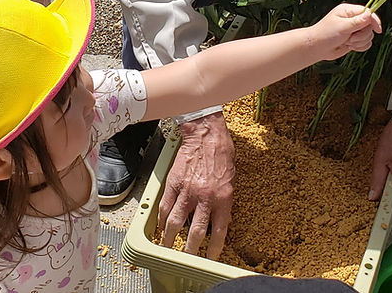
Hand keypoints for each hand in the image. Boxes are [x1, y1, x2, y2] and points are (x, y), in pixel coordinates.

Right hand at [158, 112, 234, 258]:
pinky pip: (165, 207)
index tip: (210, 258)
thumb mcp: (230, 180)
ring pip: (176, 223)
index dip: (214, 248)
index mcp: (223, 198)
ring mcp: (187, 192)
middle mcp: (205, 198)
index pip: (219, 231)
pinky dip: (162, 220)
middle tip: (187, 259)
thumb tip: (215, 218)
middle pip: (196, 233)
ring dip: (171, 239)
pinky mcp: (173, 184)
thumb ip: (222, 200)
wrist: (205, 133)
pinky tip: (161, 227)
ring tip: (168, 248)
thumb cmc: (221, 152)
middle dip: (191, 250)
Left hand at [309, 4, 380, 59]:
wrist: (317, 48)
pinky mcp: (354, 40)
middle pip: (369, 26)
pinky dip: (360, 47)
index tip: (378, 30)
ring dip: (360, 42)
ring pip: (369, 36)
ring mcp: (353, 30)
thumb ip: (358, 21)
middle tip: (350, 38)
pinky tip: (351, 47)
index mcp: (348, 11)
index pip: (368, 13)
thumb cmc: (325, 34)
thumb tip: (370, 14)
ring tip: (348, 42)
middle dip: (362, 35)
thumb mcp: (342, 26)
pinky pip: (365, 43)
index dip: (374, 21)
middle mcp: (352, 19)